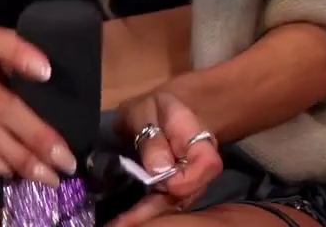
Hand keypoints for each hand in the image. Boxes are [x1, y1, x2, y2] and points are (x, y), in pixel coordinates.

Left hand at [107, 89, 224, 226]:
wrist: (160, 117)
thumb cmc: (154, 110)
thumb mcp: (148, 111)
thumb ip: (154, 139)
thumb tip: (160, 169)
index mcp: (201, 141)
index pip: (207, 164)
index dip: (188, 178)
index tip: (161, 182)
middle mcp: (200, 170)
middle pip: (188, 195)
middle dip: (155, 211)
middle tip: (122, 222)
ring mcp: (188, 186)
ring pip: (173, 207)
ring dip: (146, 218)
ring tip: (118, 224)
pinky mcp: (173, 196)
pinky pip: (162, 209)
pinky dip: (142, 217)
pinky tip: (122, 222)